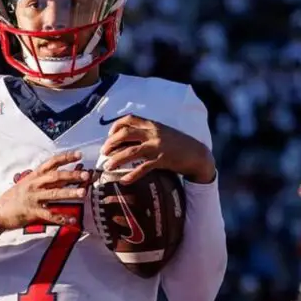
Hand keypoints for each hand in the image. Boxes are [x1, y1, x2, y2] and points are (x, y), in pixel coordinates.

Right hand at [0, 151, 89, 230]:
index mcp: (34, 176)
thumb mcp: (29, 184)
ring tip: (84, 193)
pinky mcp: (32, 212)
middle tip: (87, 175)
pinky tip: (72, 220)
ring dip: (70, 193)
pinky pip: (49, 215)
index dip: (66, 157)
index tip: (79, 154)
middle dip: (72, 175)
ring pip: (54, 194)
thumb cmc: (15, 197)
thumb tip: (67, 177)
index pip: (52, 162)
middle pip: (56, 176)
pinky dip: (61, 218)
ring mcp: (33, 198)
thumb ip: (47, 181)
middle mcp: (34, 184)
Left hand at [100, 115, 215, 183]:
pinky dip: (132, 175)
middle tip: (103, 153)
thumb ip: (147, 132)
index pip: (129, 119)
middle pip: (125, 134)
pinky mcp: (162, 160)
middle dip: (111, 143)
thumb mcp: (162, 132)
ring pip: (131, 151)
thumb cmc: (178, 144)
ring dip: (116, 159)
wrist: (197, 153)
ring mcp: (157, 146)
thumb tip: (127, 139)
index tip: (108, 136)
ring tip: (108, 167)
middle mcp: (153, 133)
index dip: (115, 126)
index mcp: (152, 124)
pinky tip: (124, 180)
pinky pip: (143, 168)